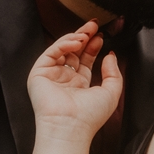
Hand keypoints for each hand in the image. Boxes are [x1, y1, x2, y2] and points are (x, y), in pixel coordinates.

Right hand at [27, 21, 121, 144]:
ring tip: (87, 31)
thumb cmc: (89, 117)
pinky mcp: (39, 74)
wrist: (70, 127)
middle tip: (93, 25)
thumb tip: (111, 56)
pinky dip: (63, 43)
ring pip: (61, 50)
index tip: (102, 36)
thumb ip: (114, 73)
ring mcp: (51, 76)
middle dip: (84, 37)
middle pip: (73, 52)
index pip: (85, 60)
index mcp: (79, 85)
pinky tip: (77, 41)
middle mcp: (65, 80)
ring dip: (75, 37)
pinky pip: (51, 53)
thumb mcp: (111, 93)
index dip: (93, 47)